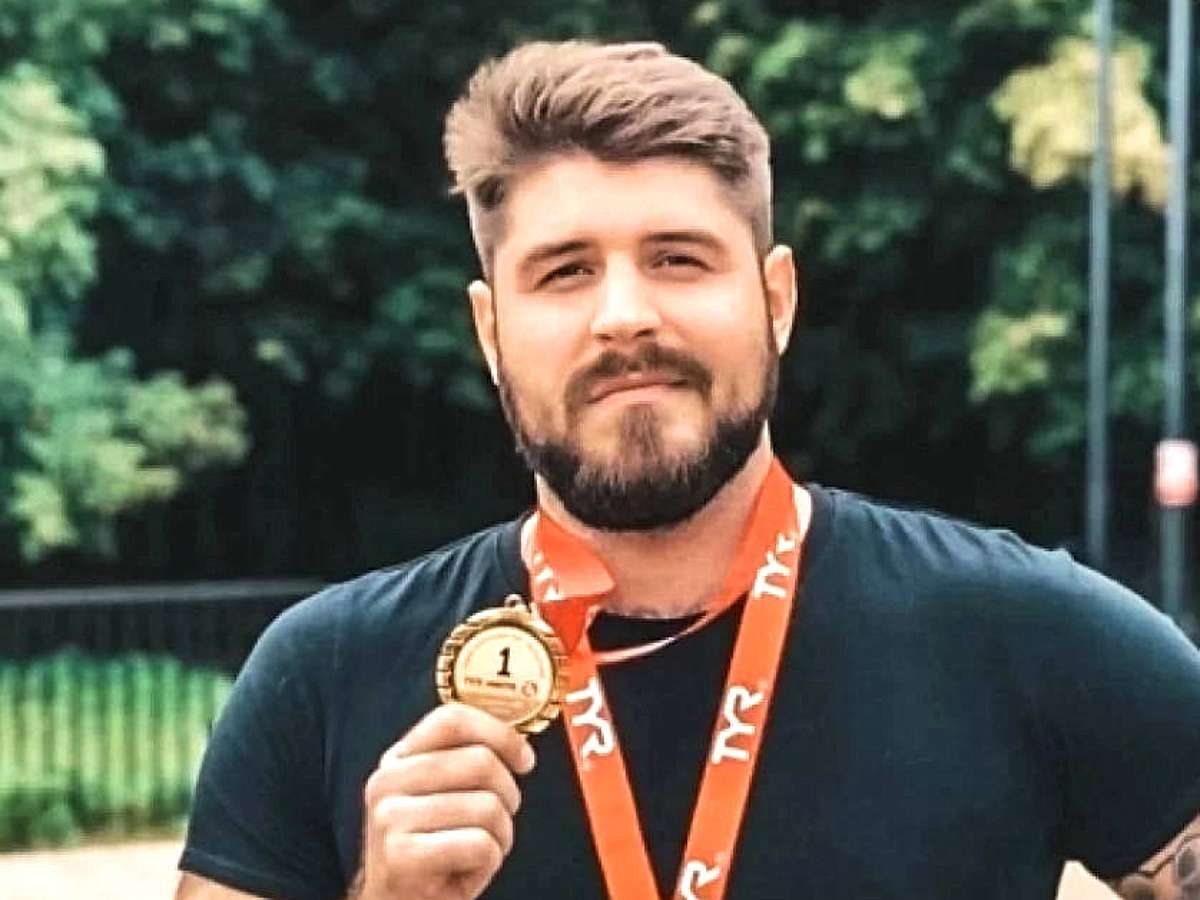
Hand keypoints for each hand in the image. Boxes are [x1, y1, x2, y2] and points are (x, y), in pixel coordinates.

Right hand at [353, 703, 535, 899]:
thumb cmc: (431, 853)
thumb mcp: (440, 798)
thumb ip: (464, 763)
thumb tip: (516, 743)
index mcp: (398, 759)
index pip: (453, 719)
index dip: (500, 733)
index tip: (524, 759)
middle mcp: (387, 781)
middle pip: (480, 761)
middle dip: (508, 796)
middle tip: (498, 822)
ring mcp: (391, 818)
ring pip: (487, 806)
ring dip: (500, 836)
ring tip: (477, 851)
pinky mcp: (401, 856)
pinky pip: (480, 844)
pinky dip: (488, 863)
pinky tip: (466, 870)